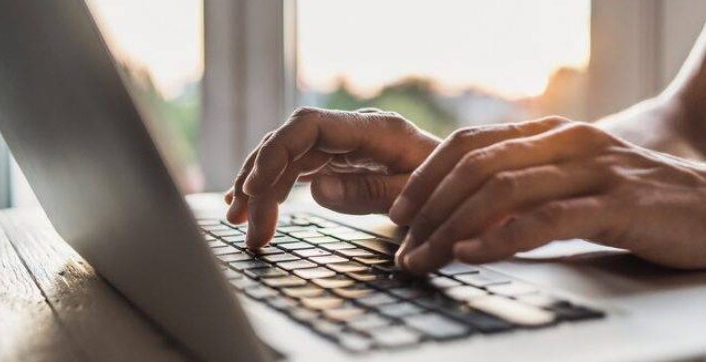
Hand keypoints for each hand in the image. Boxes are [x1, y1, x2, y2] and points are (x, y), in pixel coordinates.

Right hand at [225, 107, 438, 248]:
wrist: (465, 184)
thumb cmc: (448, 188)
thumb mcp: (416, 196)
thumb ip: (371, 192)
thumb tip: (316, 189)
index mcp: (374, 130)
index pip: (309, 127)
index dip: (276, 153)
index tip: (255, 188)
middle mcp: (353, 131)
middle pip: (290, 143)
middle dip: (260, 179)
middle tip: (245, 224)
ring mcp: (344, 144)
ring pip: (287, 156)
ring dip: (260, 186)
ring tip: (240, 222)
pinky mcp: (340, 160)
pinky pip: (298, 168)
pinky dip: (274, 187)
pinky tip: (255, 205)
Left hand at [389, 117, 705, 273]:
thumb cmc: (641, 199)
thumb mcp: (576, 184)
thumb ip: (529, 189)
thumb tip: (469, 217)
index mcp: (551, 134)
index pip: (469, 143)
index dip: (426, 176)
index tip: (399, 212)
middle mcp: (566, 142)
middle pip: (474, 165)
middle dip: (428, 207)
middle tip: (404, 245)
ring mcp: (591, 169)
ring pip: (501, 190)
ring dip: (451, 227)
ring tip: (425, 257)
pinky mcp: (616, 203)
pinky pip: (545, 218)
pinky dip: (501, 237)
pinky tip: (472, 254)